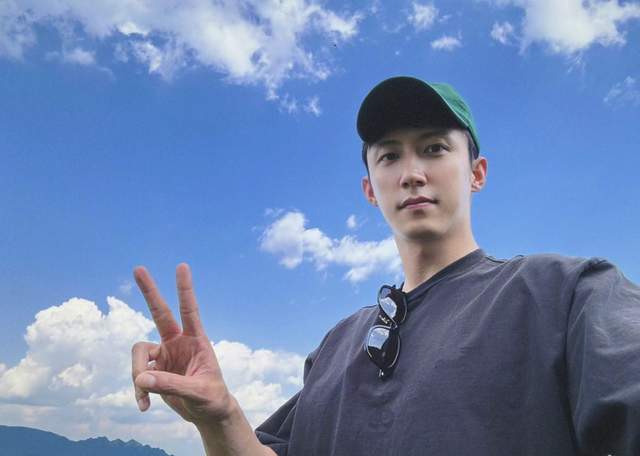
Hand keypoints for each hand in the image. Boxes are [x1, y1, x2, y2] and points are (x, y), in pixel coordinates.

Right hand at [131, 263, 234, 424]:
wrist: (207, 413)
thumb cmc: (212, 398)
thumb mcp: (197, 392)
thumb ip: (170, 385)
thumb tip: (140, 379)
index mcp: (197, 341)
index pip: (190, 311)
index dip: (185, 290)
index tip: (182, 266)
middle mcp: (178, 342)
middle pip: (160, 312)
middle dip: (149, 292)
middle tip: (138, 268)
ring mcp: (165, 355)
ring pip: (140, 353)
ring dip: (138, 372)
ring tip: (145, 396)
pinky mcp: (155, 370)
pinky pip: (138, 375)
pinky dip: (139, 391)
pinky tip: (145, 406)